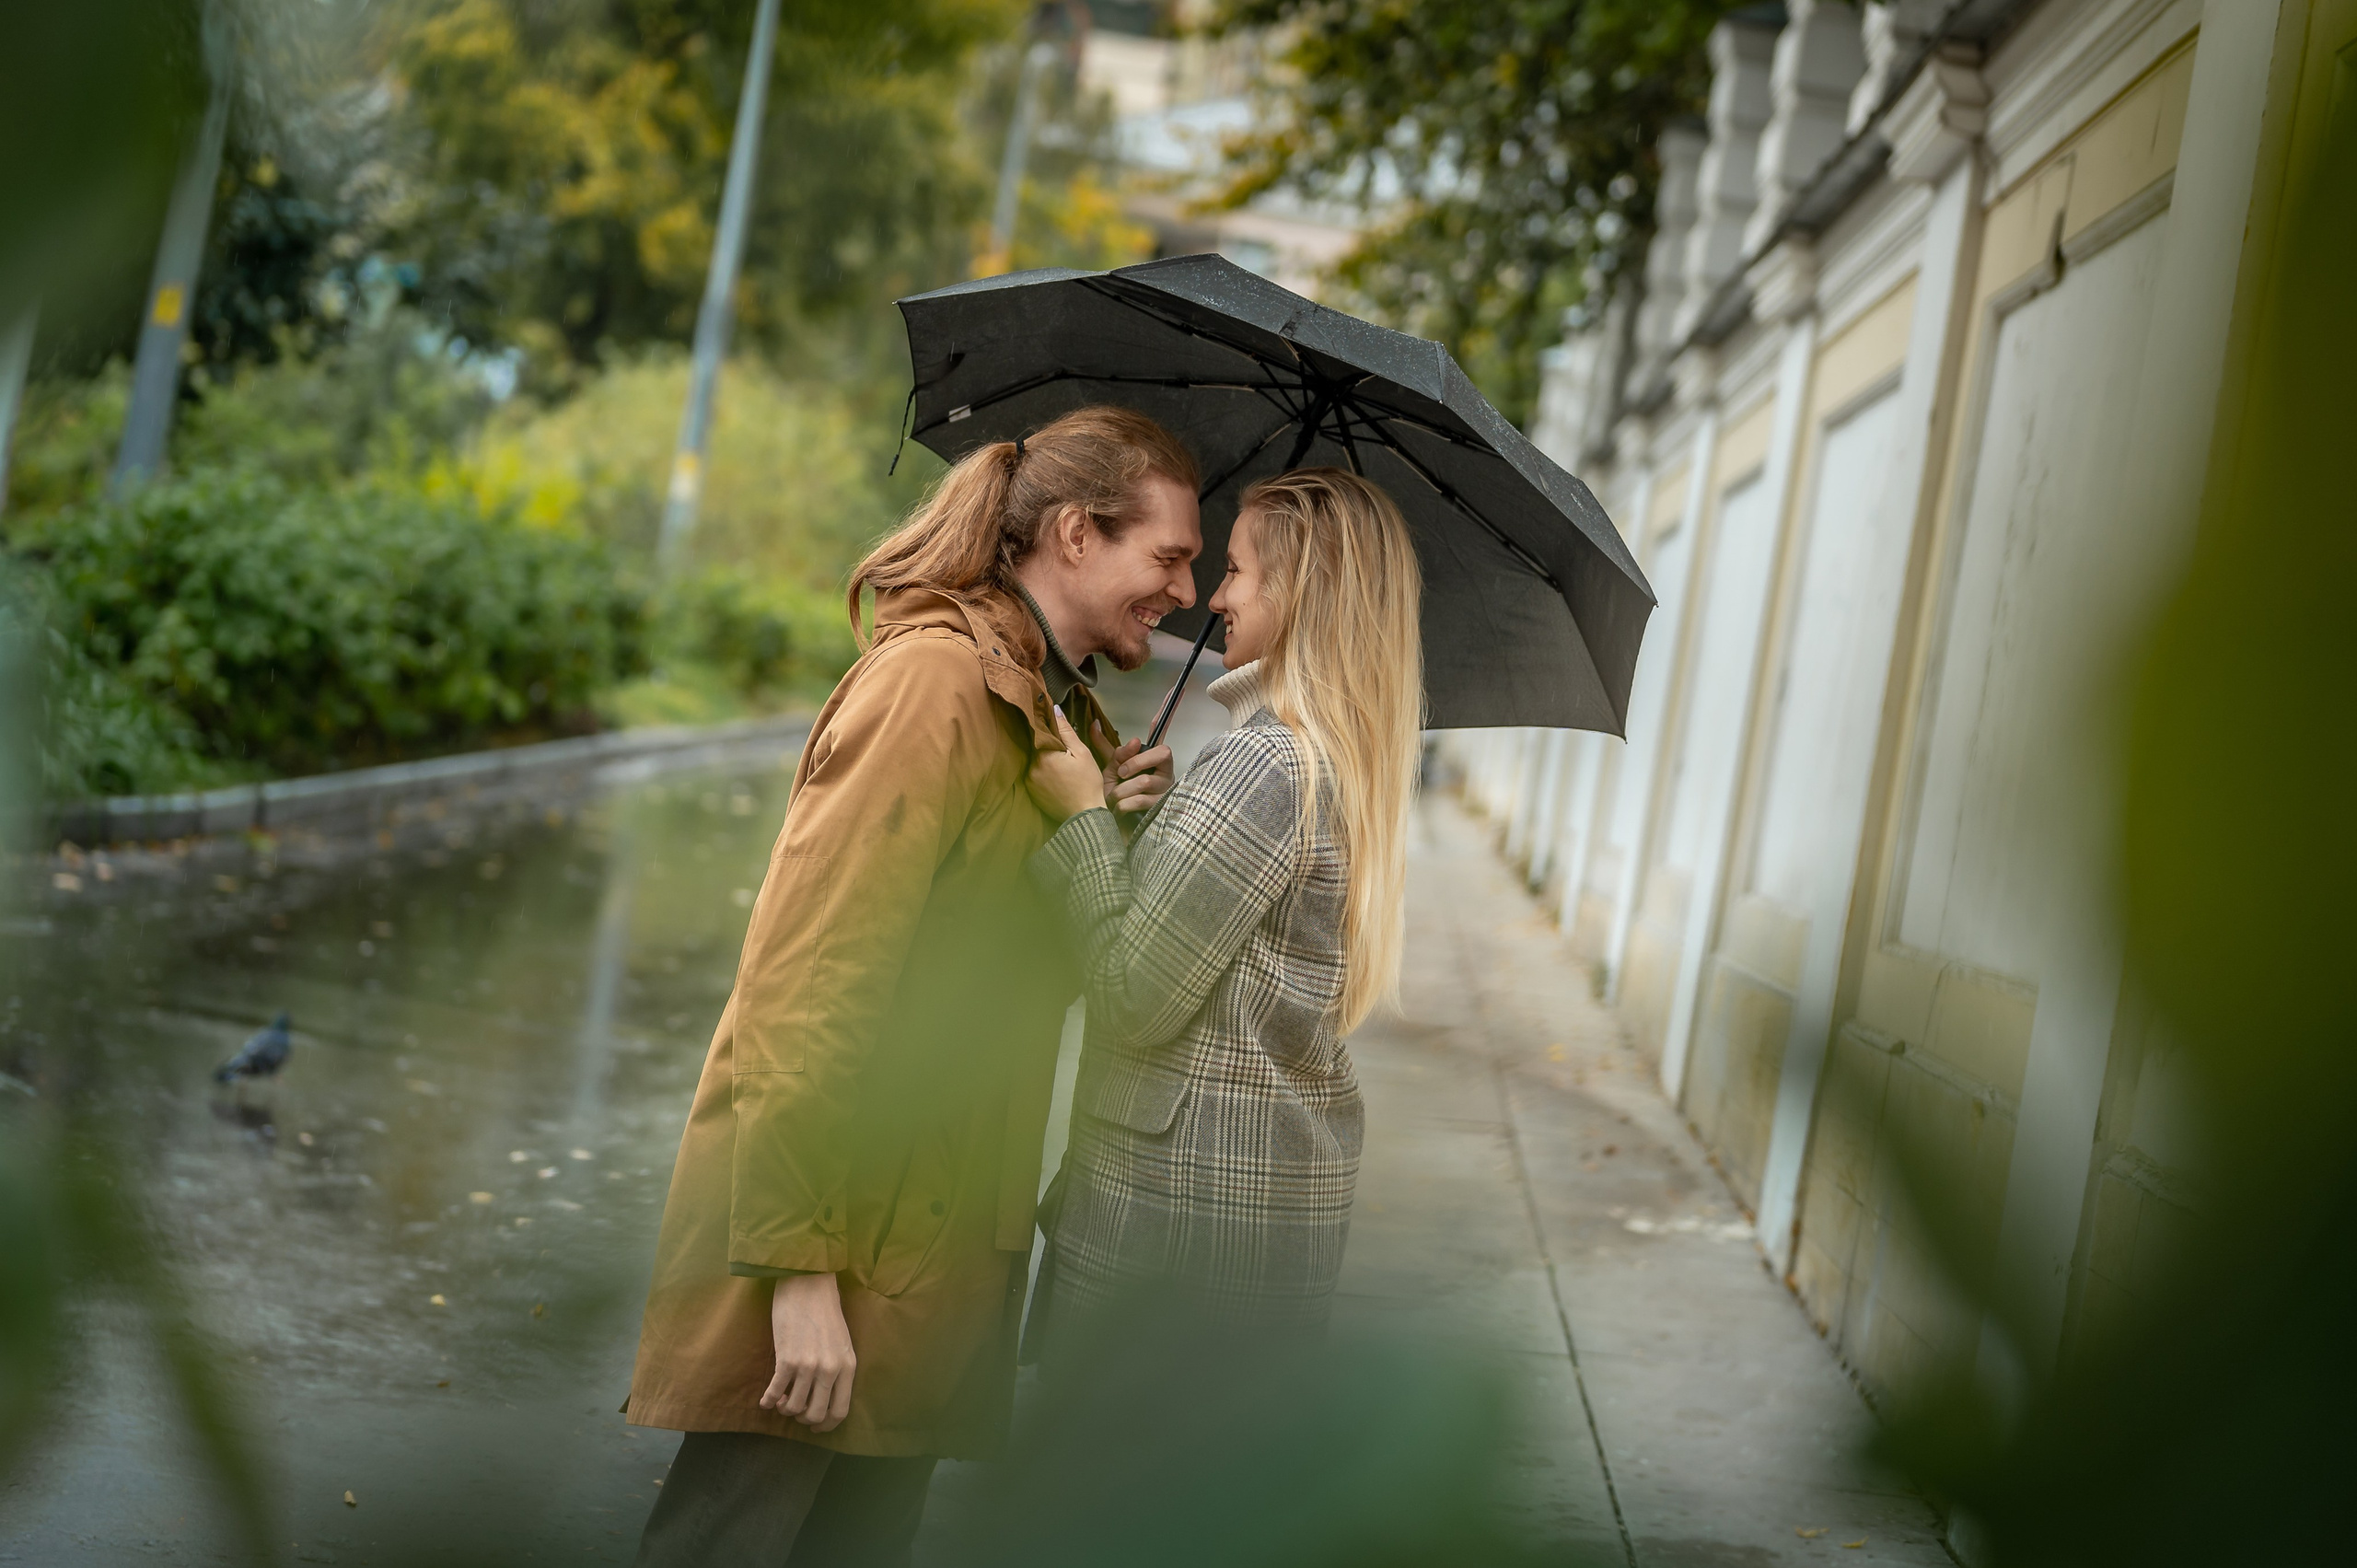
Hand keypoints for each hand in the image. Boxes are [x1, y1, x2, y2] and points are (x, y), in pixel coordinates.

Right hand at [758, 1272, 854, 1431]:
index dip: (826, 1425)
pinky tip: (765, 1401)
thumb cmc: (825, 1312)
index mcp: (847, 1366)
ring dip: (785, 1409)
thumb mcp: (842, 1343)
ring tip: (781, 1402)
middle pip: (815, 1414)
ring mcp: (807, 1366)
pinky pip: (775, 1392)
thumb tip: (824, 1397)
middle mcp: (830, 1370)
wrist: (808, 1285)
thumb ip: (838, 1369)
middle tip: (796, 1412)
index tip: (815, 1427)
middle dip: (803, 1419)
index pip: (840, 1411)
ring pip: (794, 1407)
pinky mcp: (786, 1359)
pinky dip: (768, 1401)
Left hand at [1027, 707, 1110, 822]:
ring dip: (1044, 760)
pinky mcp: (1031, 793)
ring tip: (1062, 768)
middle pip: (1037, 748)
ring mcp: (1030, 781)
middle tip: (1064, 753)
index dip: (1048, 730)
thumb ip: (1066, 731)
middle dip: (1047, 746)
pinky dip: (1043, 774)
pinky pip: (1034, 776)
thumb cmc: (1087, 783)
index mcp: (1043, 754)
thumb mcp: (1081, 753)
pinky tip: (1057, 778)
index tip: (1056, 730)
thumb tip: (1054, 709)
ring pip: (1035, 762)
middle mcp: (1032, 767)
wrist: (1085, 814)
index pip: (1040, 733)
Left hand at [1096, 721, 1172, 815]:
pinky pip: (1139, 800)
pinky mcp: (1160, 808)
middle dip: (1134, 763)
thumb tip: (1095, 724)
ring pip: (1144, 781)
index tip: (1153, 719)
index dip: (1161, 725)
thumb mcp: (1112, 768)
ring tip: (1114, 797)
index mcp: (1155, 760)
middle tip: (1120, 774)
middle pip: (1160, 754)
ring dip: (1122, 790)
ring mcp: (1165, 790)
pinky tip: (1119, 809)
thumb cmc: (1118, 793)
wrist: (1115, 821)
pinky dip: (1123, 805)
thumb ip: (1106, 748)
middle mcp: (1165, 772)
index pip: (1162, 740)